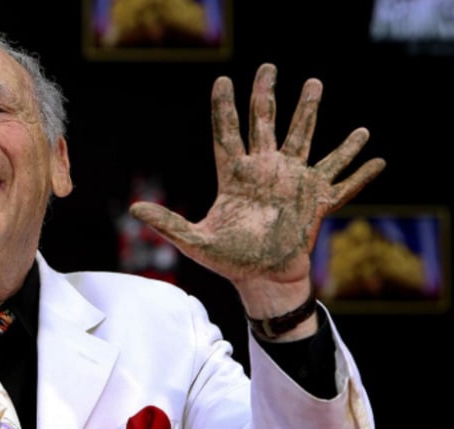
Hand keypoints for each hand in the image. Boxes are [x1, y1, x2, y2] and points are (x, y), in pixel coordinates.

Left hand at [130, 63, 385, 317]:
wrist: (263, 281)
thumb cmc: (229, 262)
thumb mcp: (195, 242)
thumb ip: (167, 223)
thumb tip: (132, 209)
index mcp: (236, 177)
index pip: (228, 133)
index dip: (225, 107)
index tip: (222, 80)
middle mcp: (265, 172)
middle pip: (266, 123)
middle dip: (267, 94)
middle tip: (269, 67)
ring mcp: (293, 182)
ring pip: (304, 137)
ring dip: (310, 112)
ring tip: (315, 84)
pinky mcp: (317, 201)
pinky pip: (343, 182)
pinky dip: (360, 171)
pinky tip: (376, 155)